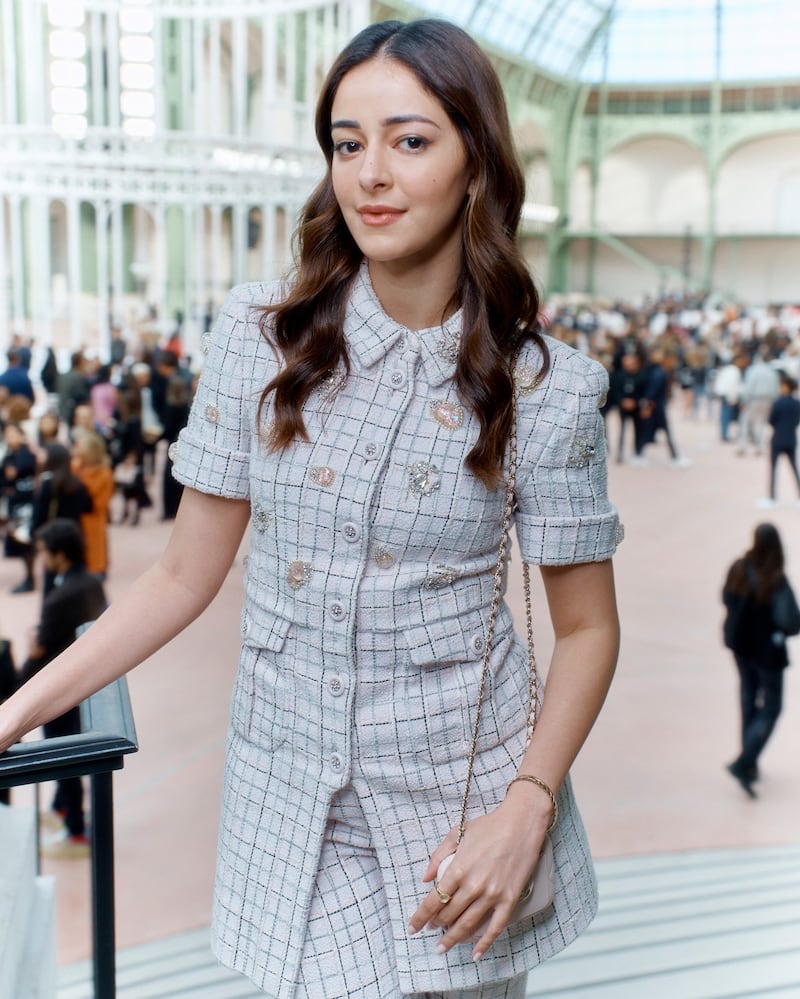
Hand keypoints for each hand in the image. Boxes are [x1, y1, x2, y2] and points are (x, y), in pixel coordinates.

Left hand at [407, 789, 550, 959]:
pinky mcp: (509, 899)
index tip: (413, 927)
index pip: (433, 900)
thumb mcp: (458, 832)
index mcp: (458, 868)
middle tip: (431, 930)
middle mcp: (473, 885)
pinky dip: (484, 943)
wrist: (521, 823)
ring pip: (468, 925)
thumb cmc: (489, 825)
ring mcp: (492, 894)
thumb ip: (438, 855)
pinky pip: (495, 927)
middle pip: (449, 915)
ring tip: (442, 947)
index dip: (420, 917)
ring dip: (452, 939)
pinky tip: (475, 954)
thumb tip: (426, 878)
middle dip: (436, 926)